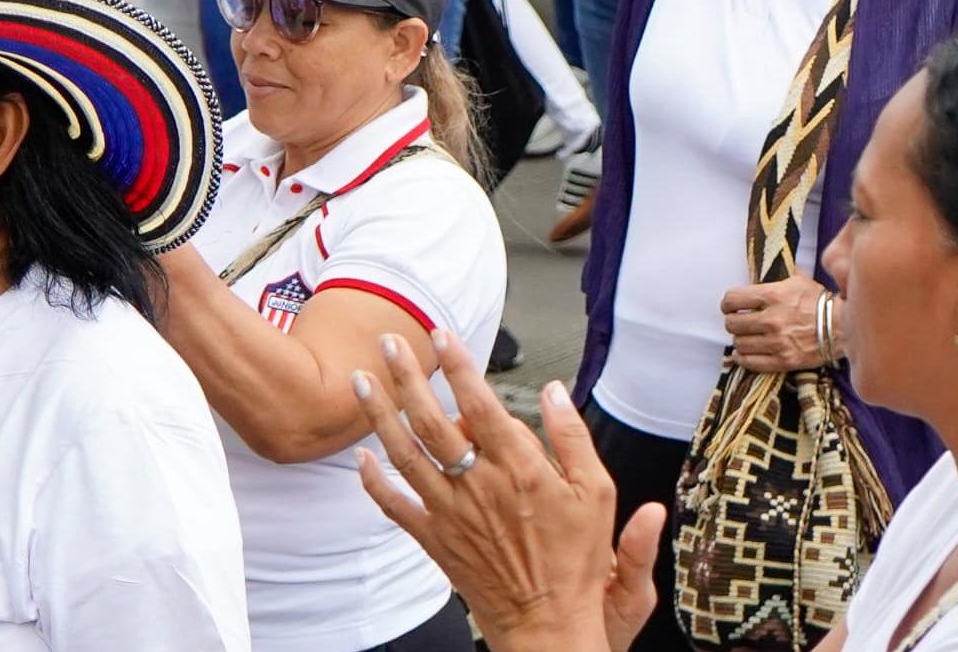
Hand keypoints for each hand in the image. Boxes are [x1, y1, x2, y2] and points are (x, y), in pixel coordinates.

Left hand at [352, 341, 666, 651]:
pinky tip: (361, 457)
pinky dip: (374, 481)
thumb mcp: (596, 493)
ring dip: (379, 414)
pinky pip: (395, 505)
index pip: (481, 403)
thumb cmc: (575, 561)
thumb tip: (556, 393)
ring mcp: (450, 512)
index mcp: (518, 468)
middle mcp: (477, 485)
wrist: (547, 621)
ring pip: (405, 454)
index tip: (443, 335)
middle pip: (432, 419)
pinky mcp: (435, 539)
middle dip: (407, 375)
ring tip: (361, 382)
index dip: (459, 365)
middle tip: (388, 343)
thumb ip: (573, 438)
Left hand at [719, 277, 837, 372]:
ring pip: (739, 344)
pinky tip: (745, 353)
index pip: (733, 299)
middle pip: (732, 324)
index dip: (727, 303)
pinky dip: (743, 358)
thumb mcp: (799, 280)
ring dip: (740, 340)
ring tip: (746, 337)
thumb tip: (762, 267)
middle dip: (733, 322)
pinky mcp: (783, 361)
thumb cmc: (820, 302)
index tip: (730, 306)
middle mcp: (772, 320)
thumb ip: (777, 274)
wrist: (843, 327)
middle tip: (739, 322)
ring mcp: (776, 342)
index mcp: (773, 295)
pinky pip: (750, 362)